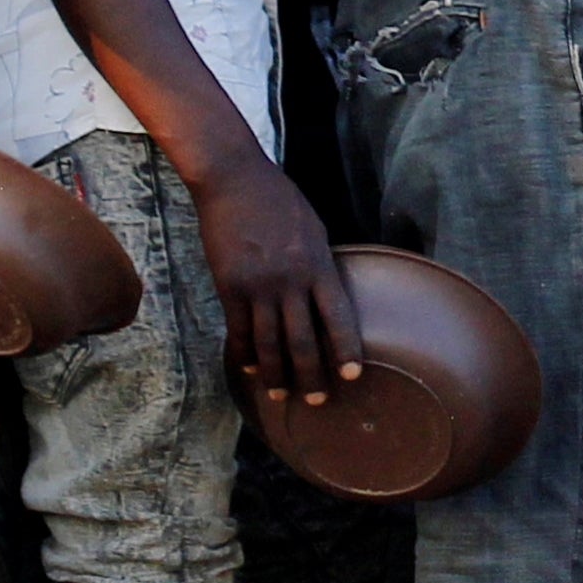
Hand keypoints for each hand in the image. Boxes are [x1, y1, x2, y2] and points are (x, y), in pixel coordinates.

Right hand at [194, 154, 363, 406]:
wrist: (233, 181)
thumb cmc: (279, 202)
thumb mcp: (314, 230)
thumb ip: (321, 267)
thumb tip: (327, 301)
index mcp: (318, 265)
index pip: (338, 317)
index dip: (346, 350)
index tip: (353, 376)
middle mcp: (291, 280)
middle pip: (304, 340)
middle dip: (312, 375)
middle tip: (318, 401)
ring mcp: (258, 286)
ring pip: (270, 343)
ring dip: (277, 373)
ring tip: (282, 393)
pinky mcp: (230, 286)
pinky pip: (239, 330)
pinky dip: (245, 353)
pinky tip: (250, 369)